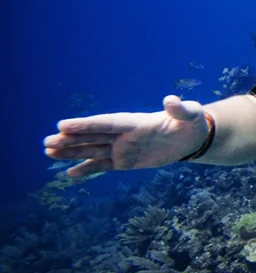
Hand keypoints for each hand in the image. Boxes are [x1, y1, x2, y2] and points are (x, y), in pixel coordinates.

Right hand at [43, 95, 209, 177]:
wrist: (192, 138)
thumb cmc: (190, 122)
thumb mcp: (190, 114)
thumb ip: (180, 109)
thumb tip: (171, 99)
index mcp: (135, 122)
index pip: (106, 123)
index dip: (85, 124)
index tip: (62, 125)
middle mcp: (124, 134)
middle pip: (93, 136)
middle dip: (70, 139)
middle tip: (46, 143)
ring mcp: (123, 148)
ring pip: (93, 150)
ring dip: (72, 152)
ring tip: (49, 153)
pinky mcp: (126, 161)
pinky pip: (103, 166)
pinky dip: (88, 169)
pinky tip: (70, 174)